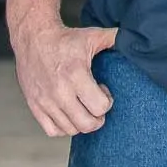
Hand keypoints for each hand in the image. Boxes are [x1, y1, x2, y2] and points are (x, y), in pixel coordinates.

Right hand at [10, 19, 118, 137]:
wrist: (33, 38)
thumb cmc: (64, 38)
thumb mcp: (92, 36)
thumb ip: (114, 39)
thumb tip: (133, 39)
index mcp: (76, 74)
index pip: (100, 107)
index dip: (107, 101)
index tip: (103, 90)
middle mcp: (60, 91)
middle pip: (86, 124)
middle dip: (98, 118)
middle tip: (97, 106)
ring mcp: (45, 101)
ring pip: (70, 130)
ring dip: (81, 122)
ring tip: (82, 108)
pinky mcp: (34, 106)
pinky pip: (52, 131)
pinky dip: (63, 128)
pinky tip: (68, 114)